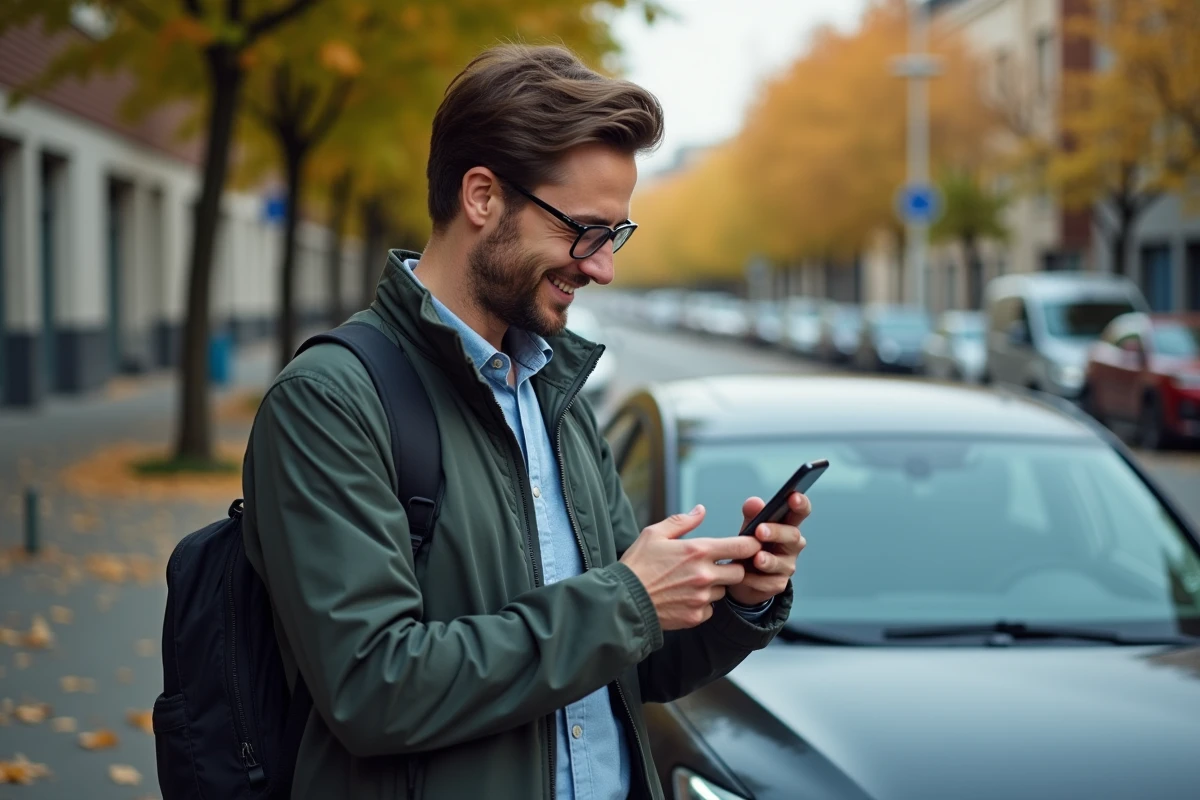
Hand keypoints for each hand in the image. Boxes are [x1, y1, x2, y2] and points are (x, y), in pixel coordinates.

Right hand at [620, 505, 763, 630]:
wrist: (622, 601)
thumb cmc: (636, 565)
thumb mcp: (654, 534)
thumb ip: (682, 522)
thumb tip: (701, 510)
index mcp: (697, 551)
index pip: (741, 547)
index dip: (750, 545)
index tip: (748, 545)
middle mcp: (704, 575)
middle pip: (739, 572)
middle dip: (732, 568)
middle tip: (716, 565)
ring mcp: (701, 598)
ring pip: (723, 591)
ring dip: (715, 586)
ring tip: (692, 582)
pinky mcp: (695, 616)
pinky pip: (710, 609)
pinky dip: (702, 604)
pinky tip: (684, 597)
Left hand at [727, 492, 808, 606]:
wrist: (739, 577)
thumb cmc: (749, 545)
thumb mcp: (748, 528)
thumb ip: (752, 515)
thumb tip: (754, 502)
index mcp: (787, 525)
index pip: (800, 512)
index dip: (800, 504)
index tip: (793, 497)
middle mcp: (792, 545)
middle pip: (793, 536)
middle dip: (777, 532)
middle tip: (760, 530)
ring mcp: (787, 566)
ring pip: (782, 562)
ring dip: (768, 560)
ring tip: (756, 558)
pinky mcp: (778, 584)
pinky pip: (768, 582)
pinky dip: (754, 579)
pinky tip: (743, 576)